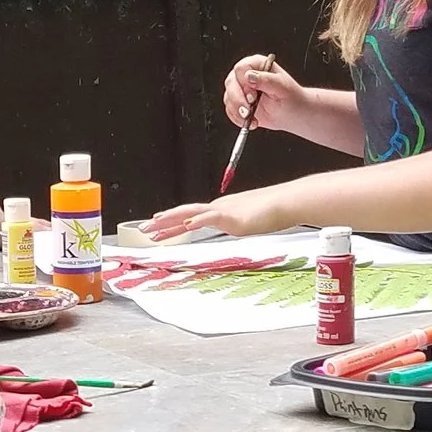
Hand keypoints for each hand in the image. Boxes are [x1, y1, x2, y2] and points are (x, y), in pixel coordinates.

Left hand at [143, 187, 294, 241]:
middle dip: (163, 222)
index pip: (191, 215)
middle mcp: (218, 207)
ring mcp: (224, 210)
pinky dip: (195, 222)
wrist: (287, 202)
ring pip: (190, 214)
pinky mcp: (232, 216)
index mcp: (221, 209)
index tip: (157, 226)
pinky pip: (210, 218)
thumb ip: (238, 223)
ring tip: (154, 227)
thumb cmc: (273, 211)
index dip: (172, 221)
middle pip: (184, 213)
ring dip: (170, 221)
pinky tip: (185, 226)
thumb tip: (235, 226)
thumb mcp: (249, 220)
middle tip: (144, 229)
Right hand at [222, 53, 316, 137]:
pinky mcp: (238, 103)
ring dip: (238, 112)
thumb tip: (249, 76)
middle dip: (238, 100)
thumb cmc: (291, 97)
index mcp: (257, 65)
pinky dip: (238, 119)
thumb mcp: (282, 87)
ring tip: (251, 119)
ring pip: (228, 98)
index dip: (244, 83)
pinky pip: (230, 111)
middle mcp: (245, 75)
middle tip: (248, 111)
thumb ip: (266, 80)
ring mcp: (240, 89)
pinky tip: (250, 122)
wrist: (292, 112)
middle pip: (230, 83)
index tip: (253, 96)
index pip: (241, 69)